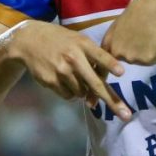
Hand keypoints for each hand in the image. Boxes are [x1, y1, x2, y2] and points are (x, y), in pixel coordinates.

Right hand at [9, 20, 131, 120]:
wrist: (29, 40)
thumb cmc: (60, 40)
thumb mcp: (77, 40)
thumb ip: (92, 57)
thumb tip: (100, 85)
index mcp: (82, 44)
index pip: (99, 56)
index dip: (111, 64)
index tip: (122, 73)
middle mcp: (73, 58)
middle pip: (95, 83)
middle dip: (112, 101)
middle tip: (126, 115)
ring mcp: (61, 71)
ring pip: (82, 93)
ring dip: (83, 91)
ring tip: (73, 77)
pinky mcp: (50, 81)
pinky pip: (68, 96)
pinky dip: (70, 93)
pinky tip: (63, 80)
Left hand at [102, 0, 155, 66]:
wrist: (155, 6)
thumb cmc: (140, 9)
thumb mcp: (120, 24)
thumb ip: (117, 38)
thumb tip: (120, 46)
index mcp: (109, 43)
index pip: (111, 59)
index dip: (121, 54)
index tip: (128, 50)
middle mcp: (118, 53)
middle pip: (131, 59)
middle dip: (139, 51)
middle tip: (146, 35)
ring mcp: (133, 58)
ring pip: (145, 60)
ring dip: (151, 51)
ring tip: (154, 34)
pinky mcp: (148, 59)